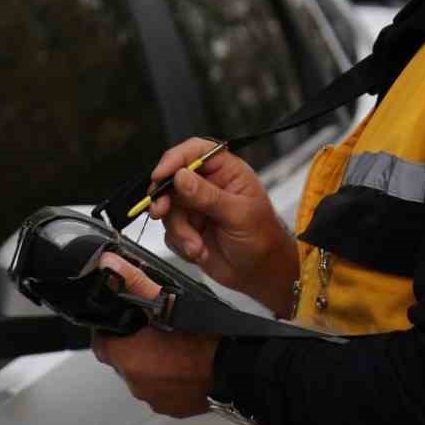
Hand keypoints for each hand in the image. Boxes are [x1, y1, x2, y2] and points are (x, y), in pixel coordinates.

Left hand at [91, 253, 218, 417]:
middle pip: (123, 360)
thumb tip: (109, 266)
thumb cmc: (204, 339)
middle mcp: (137, 383)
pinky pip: (162, 392)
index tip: (125, 322)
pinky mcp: (172, 408)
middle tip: (154, 330)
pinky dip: (168, 380)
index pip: (102, 344)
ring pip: (143, 377)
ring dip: (151, 364)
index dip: (111, 330)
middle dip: (133, 347)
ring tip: (173, 347)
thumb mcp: (168, 303)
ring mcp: (155, 399)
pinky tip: (184, 366)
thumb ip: (135, 284)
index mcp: (128, 358)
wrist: (235, 369)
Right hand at [147, 138, 297, 314]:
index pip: (195, 151)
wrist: (261, 273)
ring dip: (179, 230)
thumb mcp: (238, 214)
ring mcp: (195, 207)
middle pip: (172, 179)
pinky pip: (169, 231)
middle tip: (161, 211)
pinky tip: (199, 251)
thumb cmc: (263, 238)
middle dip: (165, 198)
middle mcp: (207, 185)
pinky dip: (181, 243)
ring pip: (168, 209)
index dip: (175, 159)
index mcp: (226, 171)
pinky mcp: (187, 228)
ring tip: (196, 246)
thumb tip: (181, 177)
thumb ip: (208, 196)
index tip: (161, 175)